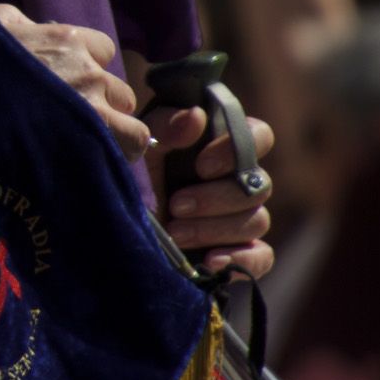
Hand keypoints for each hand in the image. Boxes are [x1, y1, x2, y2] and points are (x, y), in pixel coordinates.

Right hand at [0, 4, 151, 160]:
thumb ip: (17, 21)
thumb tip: (24, 24)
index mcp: (67, 40)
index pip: (104, 50)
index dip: (90, 67)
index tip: (71, 83)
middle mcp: (87, 69)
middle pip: (117, 88)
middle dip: (102, 102)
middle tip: (76, 119)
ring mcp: (94, 103)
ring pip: (128, 113)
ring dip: (113, 127)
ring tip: (90, 143)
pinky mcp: (96, 134)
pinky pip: (134, 139)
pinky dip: (125, 147)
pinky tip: (106, 157)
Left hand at [147, 105, 275, 278]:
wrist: (117, 221)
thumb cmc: (134, 175)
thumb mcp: (141, 148)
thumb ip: (165, 126)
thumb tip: (195, 117)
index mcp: (223, 146)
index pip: (259, 136)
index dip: (237, 149)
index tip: (201, 165)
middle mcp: (241, 180)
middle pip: (258, 186)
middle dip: (215, 198)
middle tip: (176, 205)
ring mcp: (242, 218)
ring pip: (257, 220)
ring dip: (215, 228)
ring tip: (176, 233)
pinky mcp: (241, 252)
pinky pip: (262, 257)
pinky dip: (241, 260)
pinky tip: (212, 262)